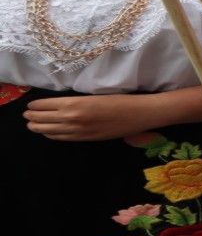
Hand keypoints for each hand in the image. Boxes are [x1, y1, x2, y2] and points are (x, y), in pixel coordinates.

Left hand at [24, 94, 158, 140]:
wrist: (138, 114)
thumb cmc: (120, 99)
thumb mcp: (94, 95)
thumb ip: (74, 101)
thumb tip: (57, 104)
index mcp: (74, 104)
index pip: (44, 105)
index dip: (35, 105)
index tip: (30, 105)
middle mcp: (71, 119)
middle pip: (42, 119)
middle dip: (32, 117)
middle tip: (28, 114)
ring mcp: (77, 131)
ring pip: (47, 130)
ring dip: (37, 127)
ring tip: (32, 124)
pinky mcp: (84, 139)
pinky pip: (60, 138)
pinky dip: (50, 134)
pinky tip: (47, 132)